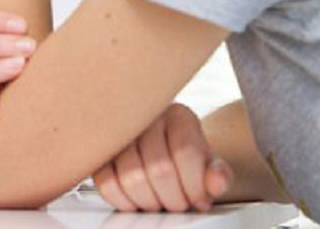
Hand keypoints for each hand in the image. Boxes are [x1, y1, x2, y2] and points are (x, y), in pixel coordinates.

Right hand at [93, 104, 232, 211]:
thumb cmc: (186, 157)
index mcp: (178, 115)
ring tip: (159, 201)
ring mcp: (119, 131)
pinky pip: (106, 182)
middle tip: (178, 204)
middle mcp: (146, 116)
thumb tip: (217, 182)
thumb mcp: (209, 163)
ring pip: (131, 177)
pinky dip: (124, 201)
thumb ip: (218, 173)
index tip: (198, 200)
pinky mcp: (101, 149)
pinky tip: (138, 199)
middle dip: (174, 199)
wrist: (164, 148)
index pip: (185, 152)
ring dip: (150, 203)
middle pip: (159, 168)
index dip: (194, 187)